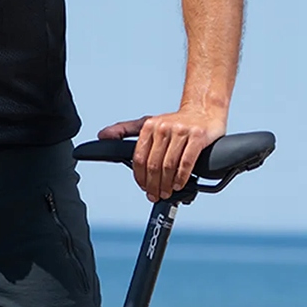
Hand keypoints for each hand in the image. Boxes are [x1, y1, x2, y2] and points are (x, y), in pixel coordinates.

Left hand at [99, 108, 226, 200]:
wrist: (204, 110)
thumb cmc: (175, 122)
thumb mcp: (147, 123)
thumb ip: (124, 130)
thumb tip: (102, 136)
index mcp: (149, 125)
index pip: (139, 158)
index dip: (140, 177)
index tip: (143, 187)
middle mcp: (164, 127)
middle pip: (153, 165)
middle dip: (153, 185)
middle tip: (155, 195)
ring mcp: (181, 131)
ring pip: (169, 166)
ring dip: (167, 184)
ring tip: (167, 192)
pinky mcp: (198, 136)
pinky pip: (186, 162)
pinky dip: (181, 177)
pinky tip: (179, 184)